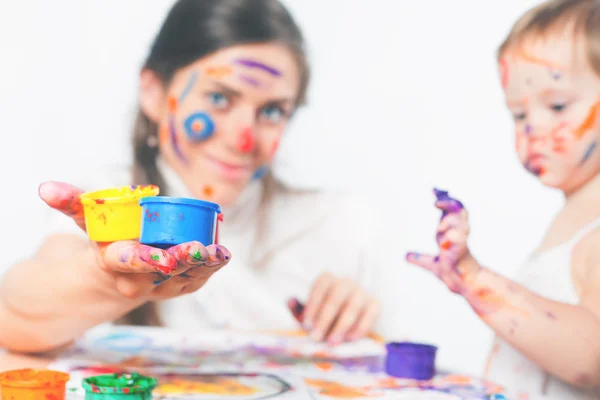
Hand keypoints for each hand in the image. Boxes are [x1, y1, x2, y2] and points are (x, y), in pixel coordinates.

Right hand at [38, 181, 230, 300]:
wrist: (114, 274)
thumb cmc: (105, 240)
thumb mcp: (88, 221)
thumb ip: (72, 203)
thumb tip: (46, 187)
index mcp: (114, 263)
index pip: (128, 261)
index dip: (145, 259)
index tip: (163, 256)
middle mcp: (138, 280)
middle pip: (163, 271)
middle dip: (182, 260)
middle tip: (199, 248)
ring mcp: (161, 286)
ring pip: (184, 277)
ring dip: (204, 264)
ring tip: (219, 251)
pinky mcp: (179, 287)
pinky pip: (197, 279)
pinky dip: (211, 268)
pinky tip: (223, 255)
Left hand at [288, 273, 379, 344]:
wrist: (345, 324)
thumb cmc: (323, 317)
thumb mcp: (309, 314)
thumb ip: (298, 309)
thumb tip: (289, 300)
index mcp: (328, 280)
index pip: (320, 286)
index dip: (313, 305)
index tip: (306, 325)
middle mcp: (345, 282)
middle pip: (336, 296)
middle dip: (325, 318)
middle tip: (316, 337)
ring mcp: (361, 292)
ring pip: (353, 305)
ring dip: (342, 325)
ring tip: (332, 342)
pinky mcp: (374, 303)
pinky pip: (371, 313)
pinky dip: (361, 326)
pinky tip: (351, 339)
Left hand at [406, 188, 479, 293]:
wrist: (466, 286)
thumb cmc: (453, 272)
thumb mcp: (432, 263)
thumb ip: (421, 258)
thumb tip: (407, 256)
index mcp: (451, 232)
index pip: (450, 209)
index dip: (443, 199)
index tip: (434, 190)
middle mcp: (458, 234)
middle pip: (458, 211)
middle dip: (448, 204)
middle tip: (435, 202)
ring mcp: (462, 243)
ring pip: (460, 224)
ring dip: (449, 221)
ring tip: (438, 228)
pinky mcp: (463, 254)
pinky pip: (460, 242)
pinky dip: (453, 238)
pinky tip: (445, 241)